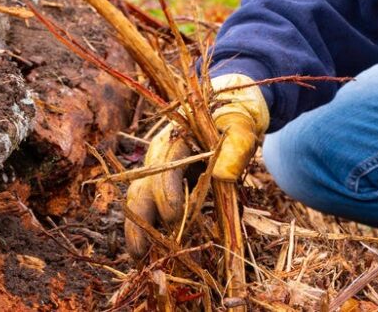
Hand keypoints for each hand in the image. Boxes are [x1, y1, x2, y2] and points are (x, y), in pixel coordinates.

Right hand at [124, 73, 267, 258]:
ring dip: (136, 230)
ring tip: (138, 259)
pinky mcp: (160, 186)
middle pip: (140, 189)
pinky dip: (146, 229)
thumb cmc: (233, 125)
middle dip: (138, 222)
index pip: (165, 167)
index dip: (166, 192)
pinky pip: (148, 209)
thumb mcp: (241, 131)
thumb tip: (224, 175)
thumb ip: (235, 149)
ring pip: (138, 202)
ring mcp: (155, 172)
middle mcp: (158, 157)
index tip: (172, 218)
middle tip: (140, 253)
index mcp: (175, 139)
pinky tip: (147, 252)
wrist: (226, 118)